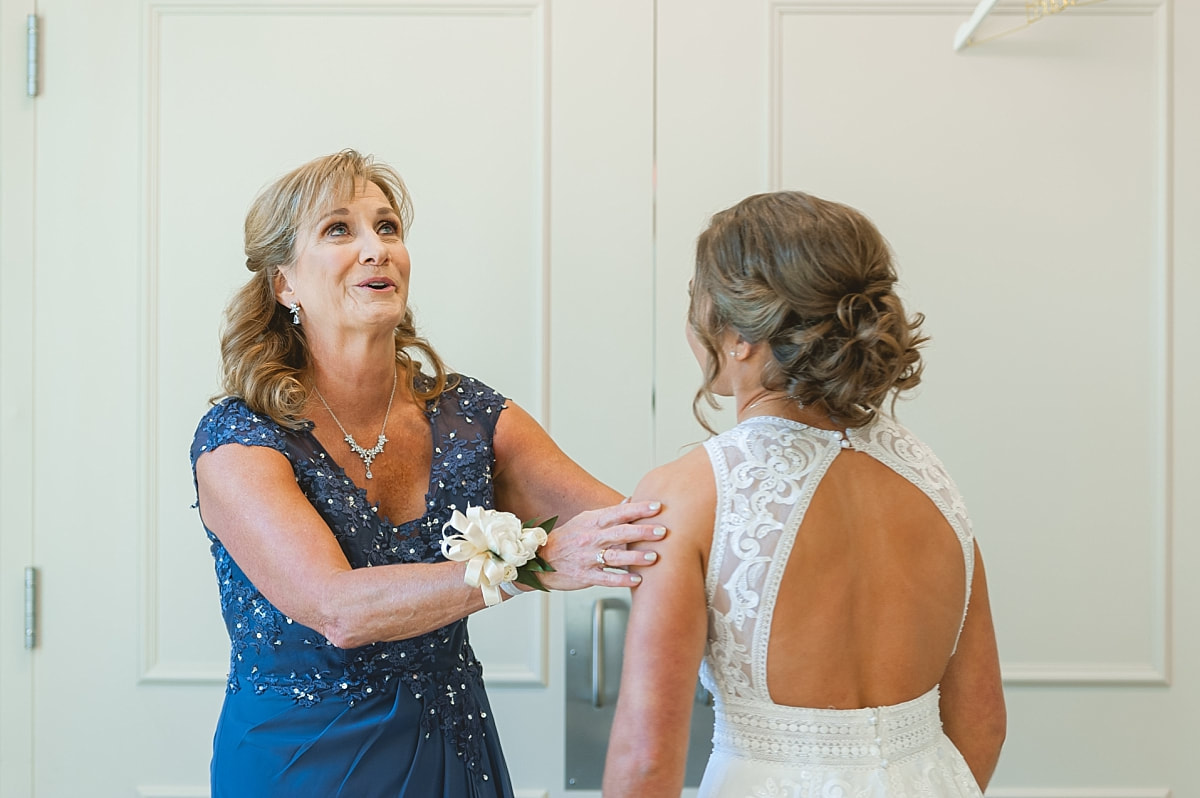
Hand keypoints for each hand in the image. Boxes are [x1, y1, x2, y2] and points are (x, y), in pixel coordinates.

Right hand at [536, 500, 664, 589]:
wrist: (541, 560)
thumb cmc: (567, 539)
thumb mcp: (585, 520)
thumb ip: (609, 513)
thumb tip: (630, 501)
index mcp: (592, 522)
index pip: (619, 513)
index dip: (638, 509)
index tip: (657, 506)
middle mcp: (591, 538)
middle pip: (620, 533)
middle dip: (642, 532)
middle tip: (662, 531)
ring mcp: (588, 558)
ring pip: (615, 557)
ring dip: (635, 557)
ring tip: (654, 557)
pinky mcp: (586, 576)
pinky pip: (606, 578)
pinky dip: (622, 579)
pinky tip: (637, 580)